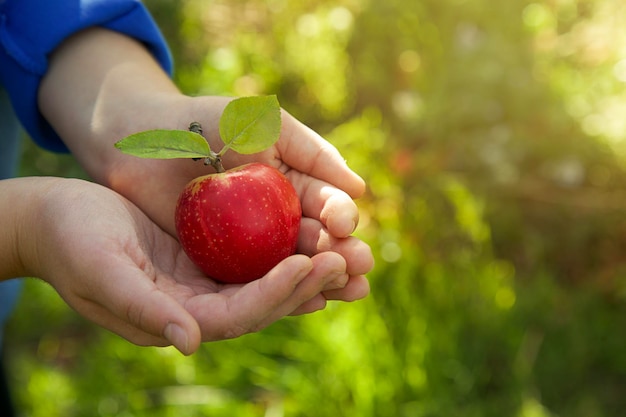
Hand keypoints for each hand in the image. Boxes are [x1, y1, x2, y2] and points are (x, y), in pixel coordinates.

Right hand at [14, 178, 355, 354]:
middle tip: (350, 258)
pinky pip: (255, 256)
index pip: (238, 315)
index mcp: (176, 317)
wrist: (56, 219)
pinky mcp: (206, 256)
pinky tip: (315, 236)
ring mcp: (204, 281)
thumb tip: (191, 343)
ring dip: (309, 267)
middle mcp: (197, 306)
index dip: (276, 293)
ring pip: (267, 280)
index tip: (310, 265)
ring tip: (349, 250)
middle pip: (264, 302)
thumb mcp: (101, 271)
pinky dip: (286, 248)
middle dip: (307, 282)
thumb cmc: (71, 242)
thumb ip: (144, 308)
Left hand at [38, 28, 372, 305]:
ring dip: (322, 278)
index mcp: (294, 183)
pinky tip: (306, 303)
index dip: (340, 216)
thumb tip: (360, 189)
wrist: (144, 141)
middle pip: (316, 240)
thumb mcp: (264, 124)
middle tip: (361, 268)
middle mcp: (279, 217)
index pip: (326, 204)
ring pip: (293, 265)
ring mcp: (252, 243)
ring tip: (347, 291)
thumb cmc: (205, 122)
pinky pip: (256, 281)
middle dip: (342, 253)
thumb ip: (313, 151)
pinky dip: (280, 291)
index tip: (345, 226)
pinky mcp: (223, 264)